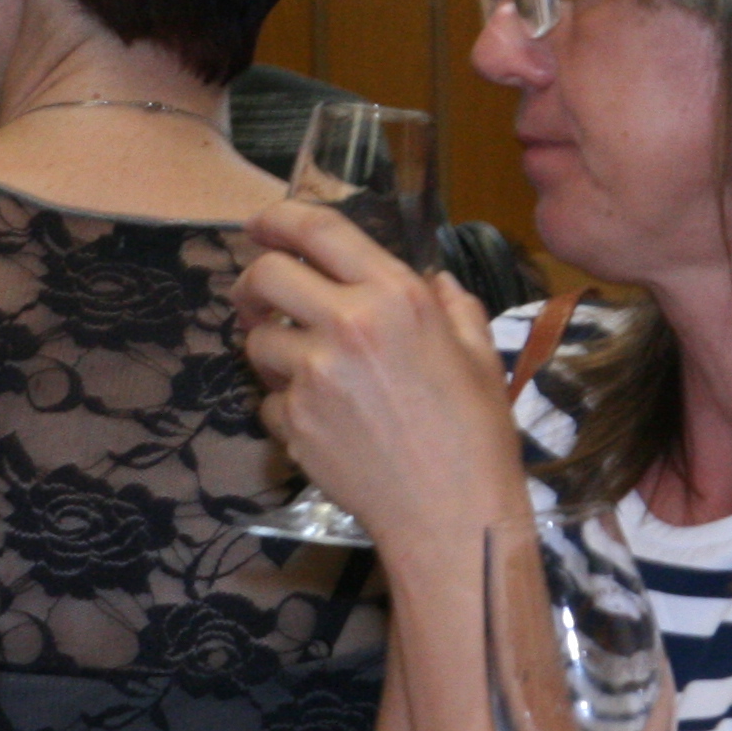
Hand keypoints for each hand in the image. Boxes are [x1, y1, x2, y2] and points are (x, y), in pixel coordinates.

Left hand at [236, 198, 522, 553]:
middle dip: (253, 281)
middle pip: (264, 276)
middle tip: (259, 297)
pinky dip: (286, 405)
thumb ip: (452, 306)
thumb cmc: (476, 433)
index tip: (262, 222)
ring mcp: (312, 375)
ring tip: (303, 368)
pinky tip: (322, 420)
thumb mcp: (478, 354)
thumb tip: (435, 280)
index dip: (280, 217)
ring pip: (257, 341)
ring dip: (270, 348)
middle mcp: (347, 324)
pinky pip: (268, 399)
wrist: (451, 513)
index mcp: (395, 296)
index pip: (319, 230)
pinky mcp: (293, 421)